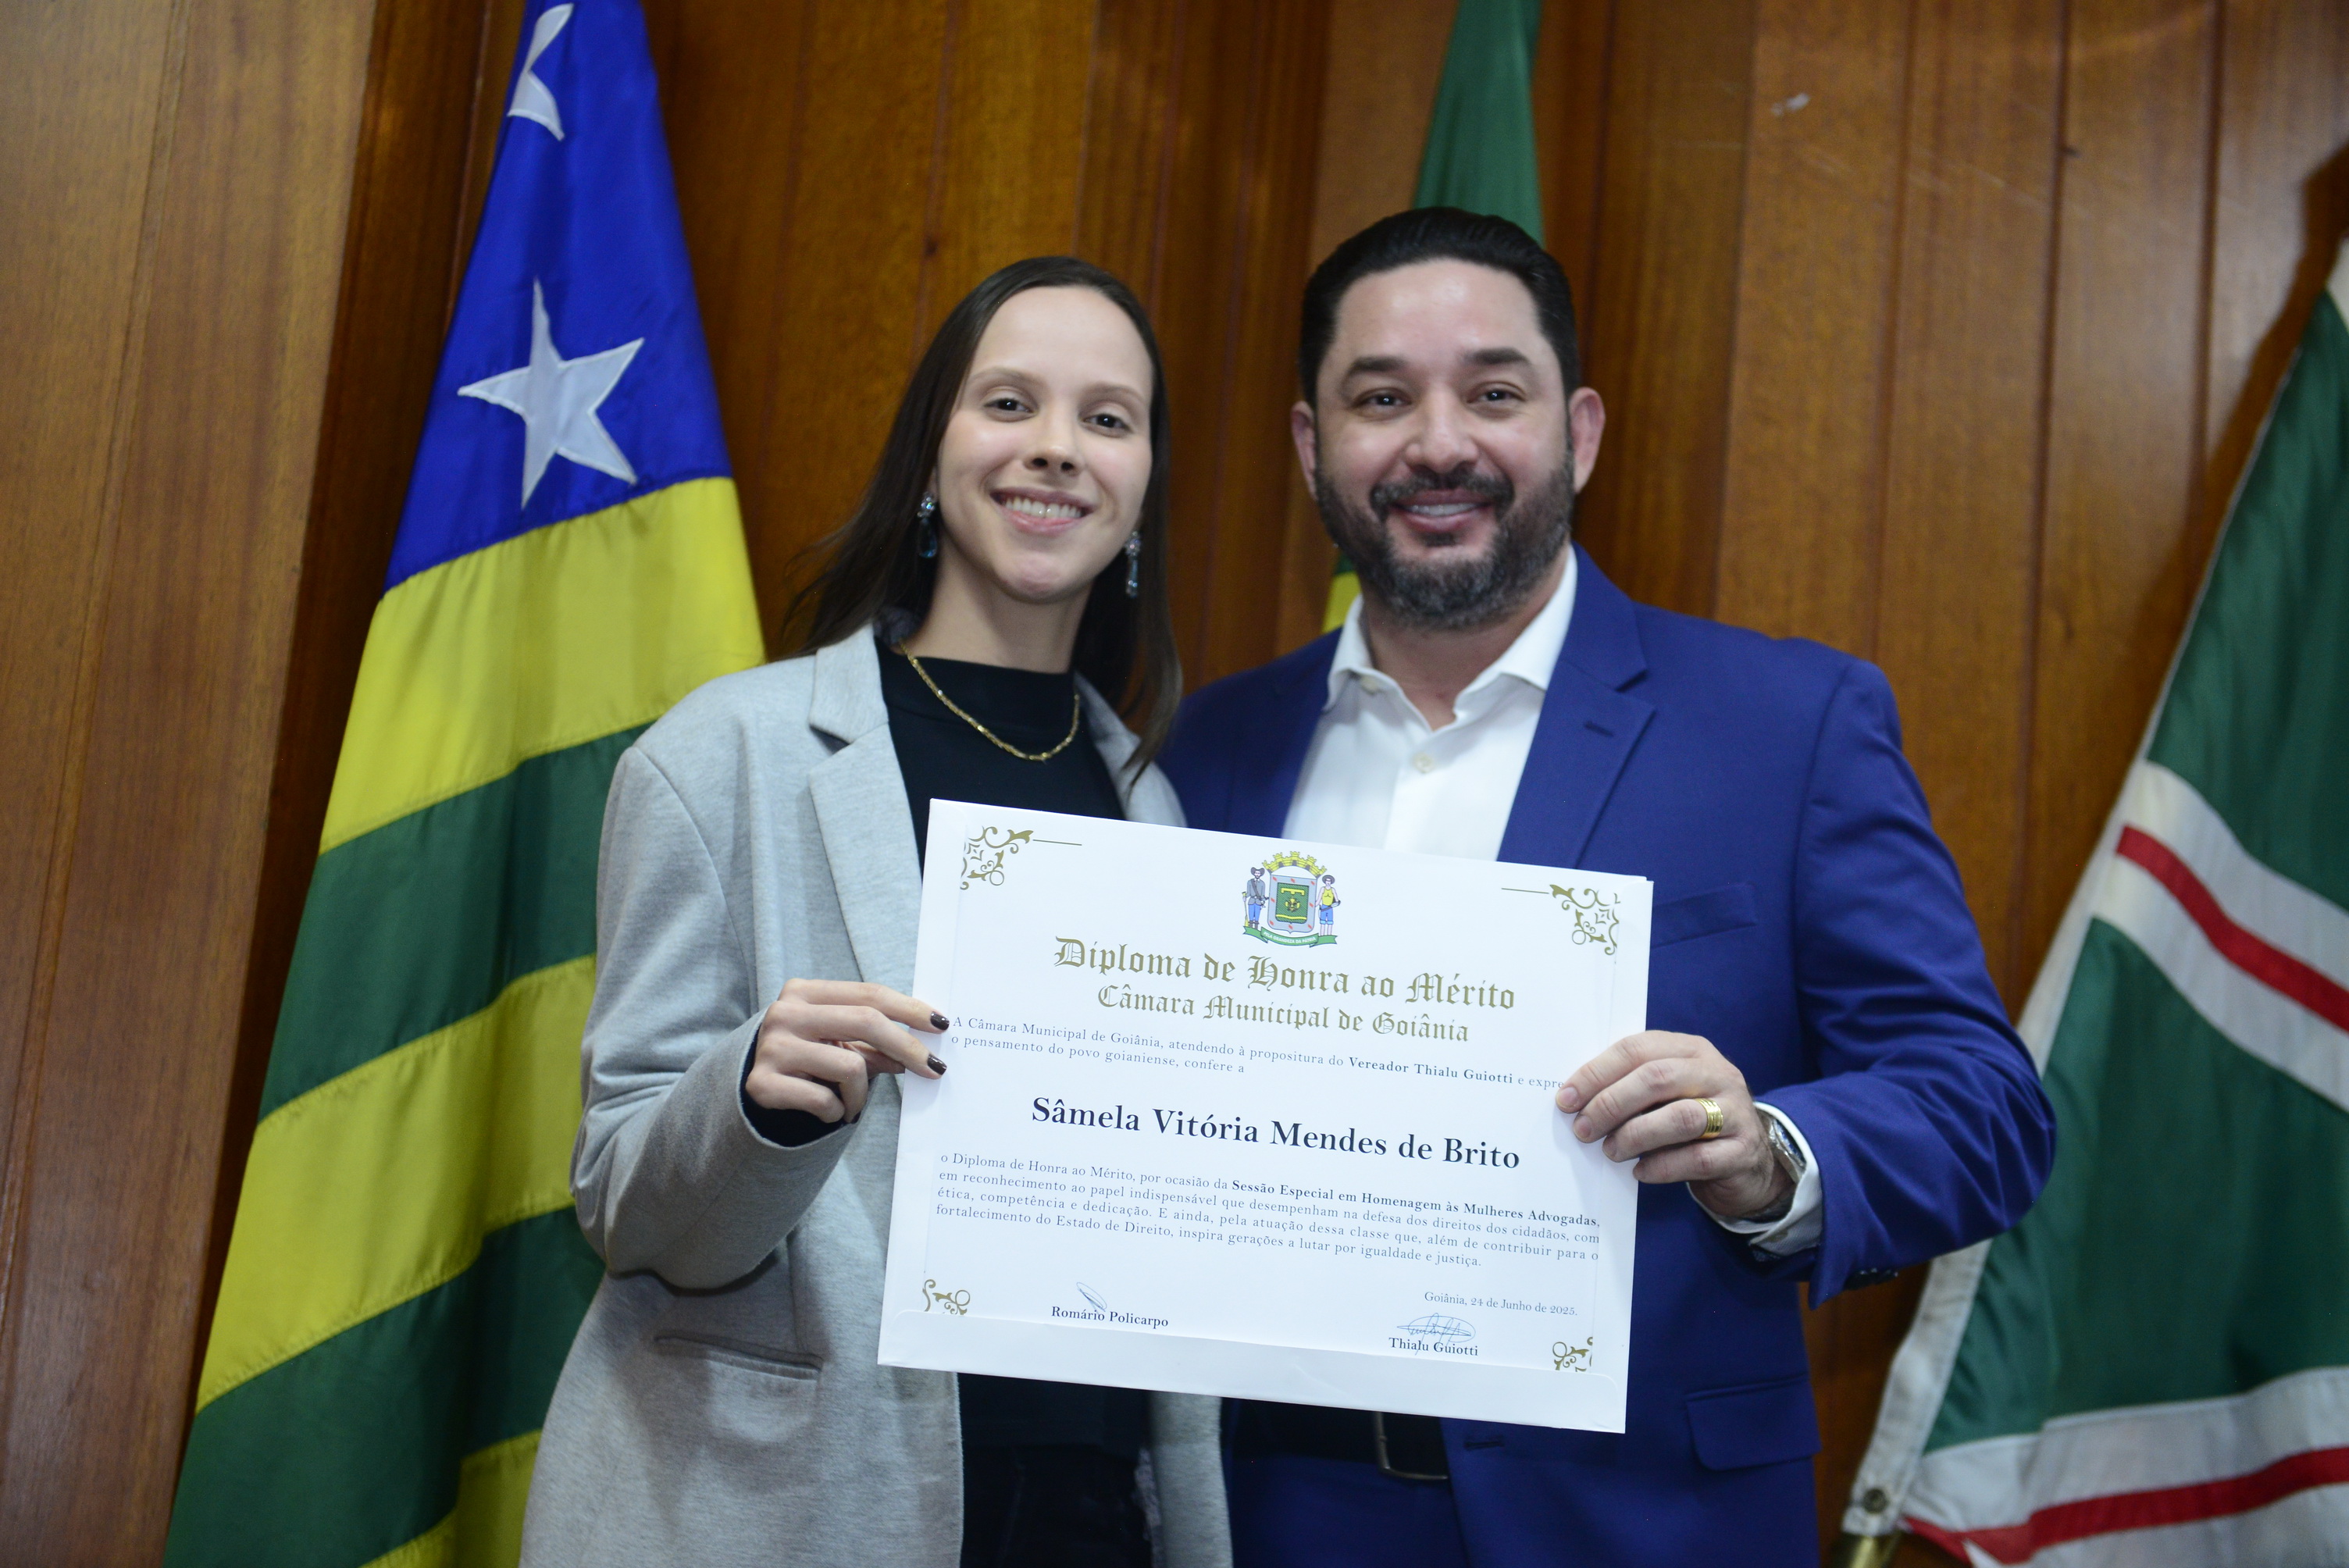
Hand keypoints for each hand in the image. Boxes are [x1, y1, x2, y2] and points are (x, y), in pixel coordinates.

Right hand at [746, 979, 947, 1125]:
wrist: (756, 1088)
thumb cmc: (809, 1057)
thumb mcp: (841, 1043)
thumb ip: (877, 1043)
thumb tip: (924, 1051)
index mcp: (803, 992)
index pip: (869, 994)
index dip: (910, 1009)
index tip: (941, 1025)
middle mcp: (784, 1014)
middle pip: (865, 1022)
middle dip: (907, 1048)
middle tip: (933, 1070)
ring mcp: (771, 1048)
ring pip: (849, 1067)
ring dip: (862, 1093)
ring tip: (853, 1102)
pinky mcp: (762, 1085)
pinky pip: (825, 1101)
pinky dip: (837, 1112)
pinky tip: (830, 1112)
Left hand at [1555, 1030, 1788, 1219]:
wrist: (1750, 1161)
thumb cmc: (1693, 1120)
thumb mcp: (1667, 1094)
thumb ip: (1632, 1087)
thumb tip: (1576, 1101)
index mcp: (1691, 1050)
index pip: (1638, 1049)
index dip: (1597, 1073)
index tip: (1566, 1099)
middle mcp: (1717, 1074)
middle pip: (1657, 1078)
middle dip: (1611, 1103)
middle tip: (1583, 1129)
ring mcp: (1735, 1112)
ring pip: (1680, 1117)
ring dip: (1635, 1135)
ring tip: (1610, 1150)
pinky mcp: (1742, 1151)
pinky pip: (1697, 1158)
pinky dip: (1661, 1166)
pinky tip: (1639, 1172)